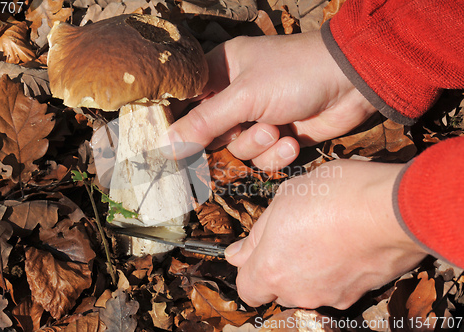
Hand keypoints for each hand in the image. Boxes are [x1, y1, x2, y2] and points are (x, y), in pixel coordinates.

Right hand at [162, 31, 375, 169]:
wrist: (352, 83)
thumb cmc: (294, 74)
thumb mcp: (244, 97)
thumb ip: (204, 123)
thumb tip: (165, 146)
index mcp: (220, 72)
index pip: (186, 102)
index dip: (178, 125)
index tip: (169, 147)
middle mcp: (235, 95)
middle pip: (209, 133)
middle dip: (228, 137)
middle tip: (241, 131)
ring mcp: (257, 117)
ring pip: (238, 150)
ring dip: (258, 145)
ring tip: (277, 129)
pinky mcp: (278, 136)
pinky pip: (263, 158)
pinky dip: (277, 154)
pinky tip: (292, 140)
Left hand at [225, 160, 426, 308]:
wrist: (392, 208)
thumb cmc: (335, 195)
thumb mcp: (284, 199)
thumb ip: (256, 235)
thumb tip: (236, 254)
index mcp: (271, 269)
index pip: (247, 288)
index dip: (250, 269)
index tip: (258, 251)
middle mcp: (298, 291)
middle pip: (279, 287)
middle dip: (282, 265)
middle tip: (295, 232)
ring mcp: (331, 296)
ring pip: (309, 287)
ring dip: (310, 267)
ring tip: (324, 233)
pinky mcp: (359, 294)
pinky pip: (338, 285)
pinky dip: (337, 270)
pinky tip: (346, 243)